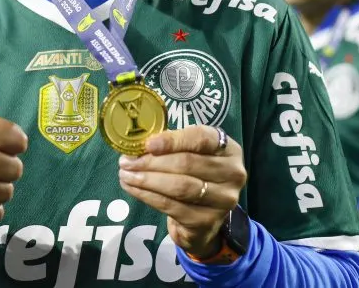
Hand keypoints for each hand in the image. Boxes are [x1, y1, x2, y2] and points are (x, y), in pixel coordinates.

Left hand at [118, 125, 246, 257]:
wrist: (204, 219)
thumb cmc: (195, 176)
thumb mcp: (191, 154)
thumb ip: (172, 145)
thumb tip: (141, 144)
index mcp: (229, 149)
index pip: (201, 138)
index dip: (173, 140)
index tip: (147, 144)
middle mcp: (232, 173)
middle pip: (187, 163)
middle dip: (152, 161)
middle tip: (127, 161)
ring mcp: (223, 200)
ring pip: (179, 186)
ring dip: (147, 180)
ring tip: (125, 175)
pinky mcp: (207, 221)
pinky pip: (172, 206)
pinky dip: (148, 196)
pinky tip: (133, 189)